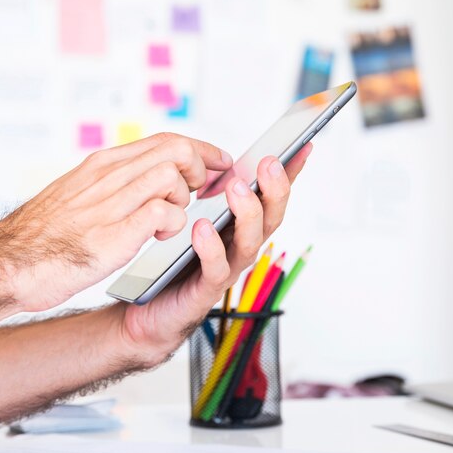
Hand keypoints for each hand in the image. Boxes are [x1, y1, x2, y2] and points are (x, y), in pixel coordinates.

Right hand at [0, 134, 231, 312]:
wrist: (6, 264)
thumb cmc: (40, 237)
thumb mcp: (75, 195)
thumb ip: (108, 186)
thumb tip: (139, 182)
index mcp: (101, 166)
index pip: (164, 140)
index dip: (200, 149)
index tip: (217, 161)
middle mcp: (108, 176)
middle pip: (176, 149)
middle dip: (200, 168)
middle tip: (198, 192)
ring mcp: (110, 203)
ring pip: (172, 174)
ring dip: (183, 197)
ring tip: (166, 220)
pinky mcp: (114, 234)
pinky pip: (164, 212)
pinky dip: (172, 223)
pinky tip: (157, 236)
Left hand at [118, 144, 312, 365]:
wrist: (150, 307)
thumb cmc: (171, 259)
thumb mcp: (188, 215)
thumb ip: (204, 192)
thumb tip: (215, 156)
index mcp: (238, 224)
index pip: (270, 196)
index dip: (289, 173)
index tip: (303, 145)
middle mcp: (239, 245)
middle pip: (270, 217)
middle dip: (274, 189)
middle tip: (268, 163)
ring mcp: (227, 267)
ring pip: (249, 242)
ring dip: (248, 213)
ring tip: (236, 188)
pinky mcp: (206, 288)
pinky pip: (215, 268)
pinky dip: (211, 248)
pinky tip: (201, 228)